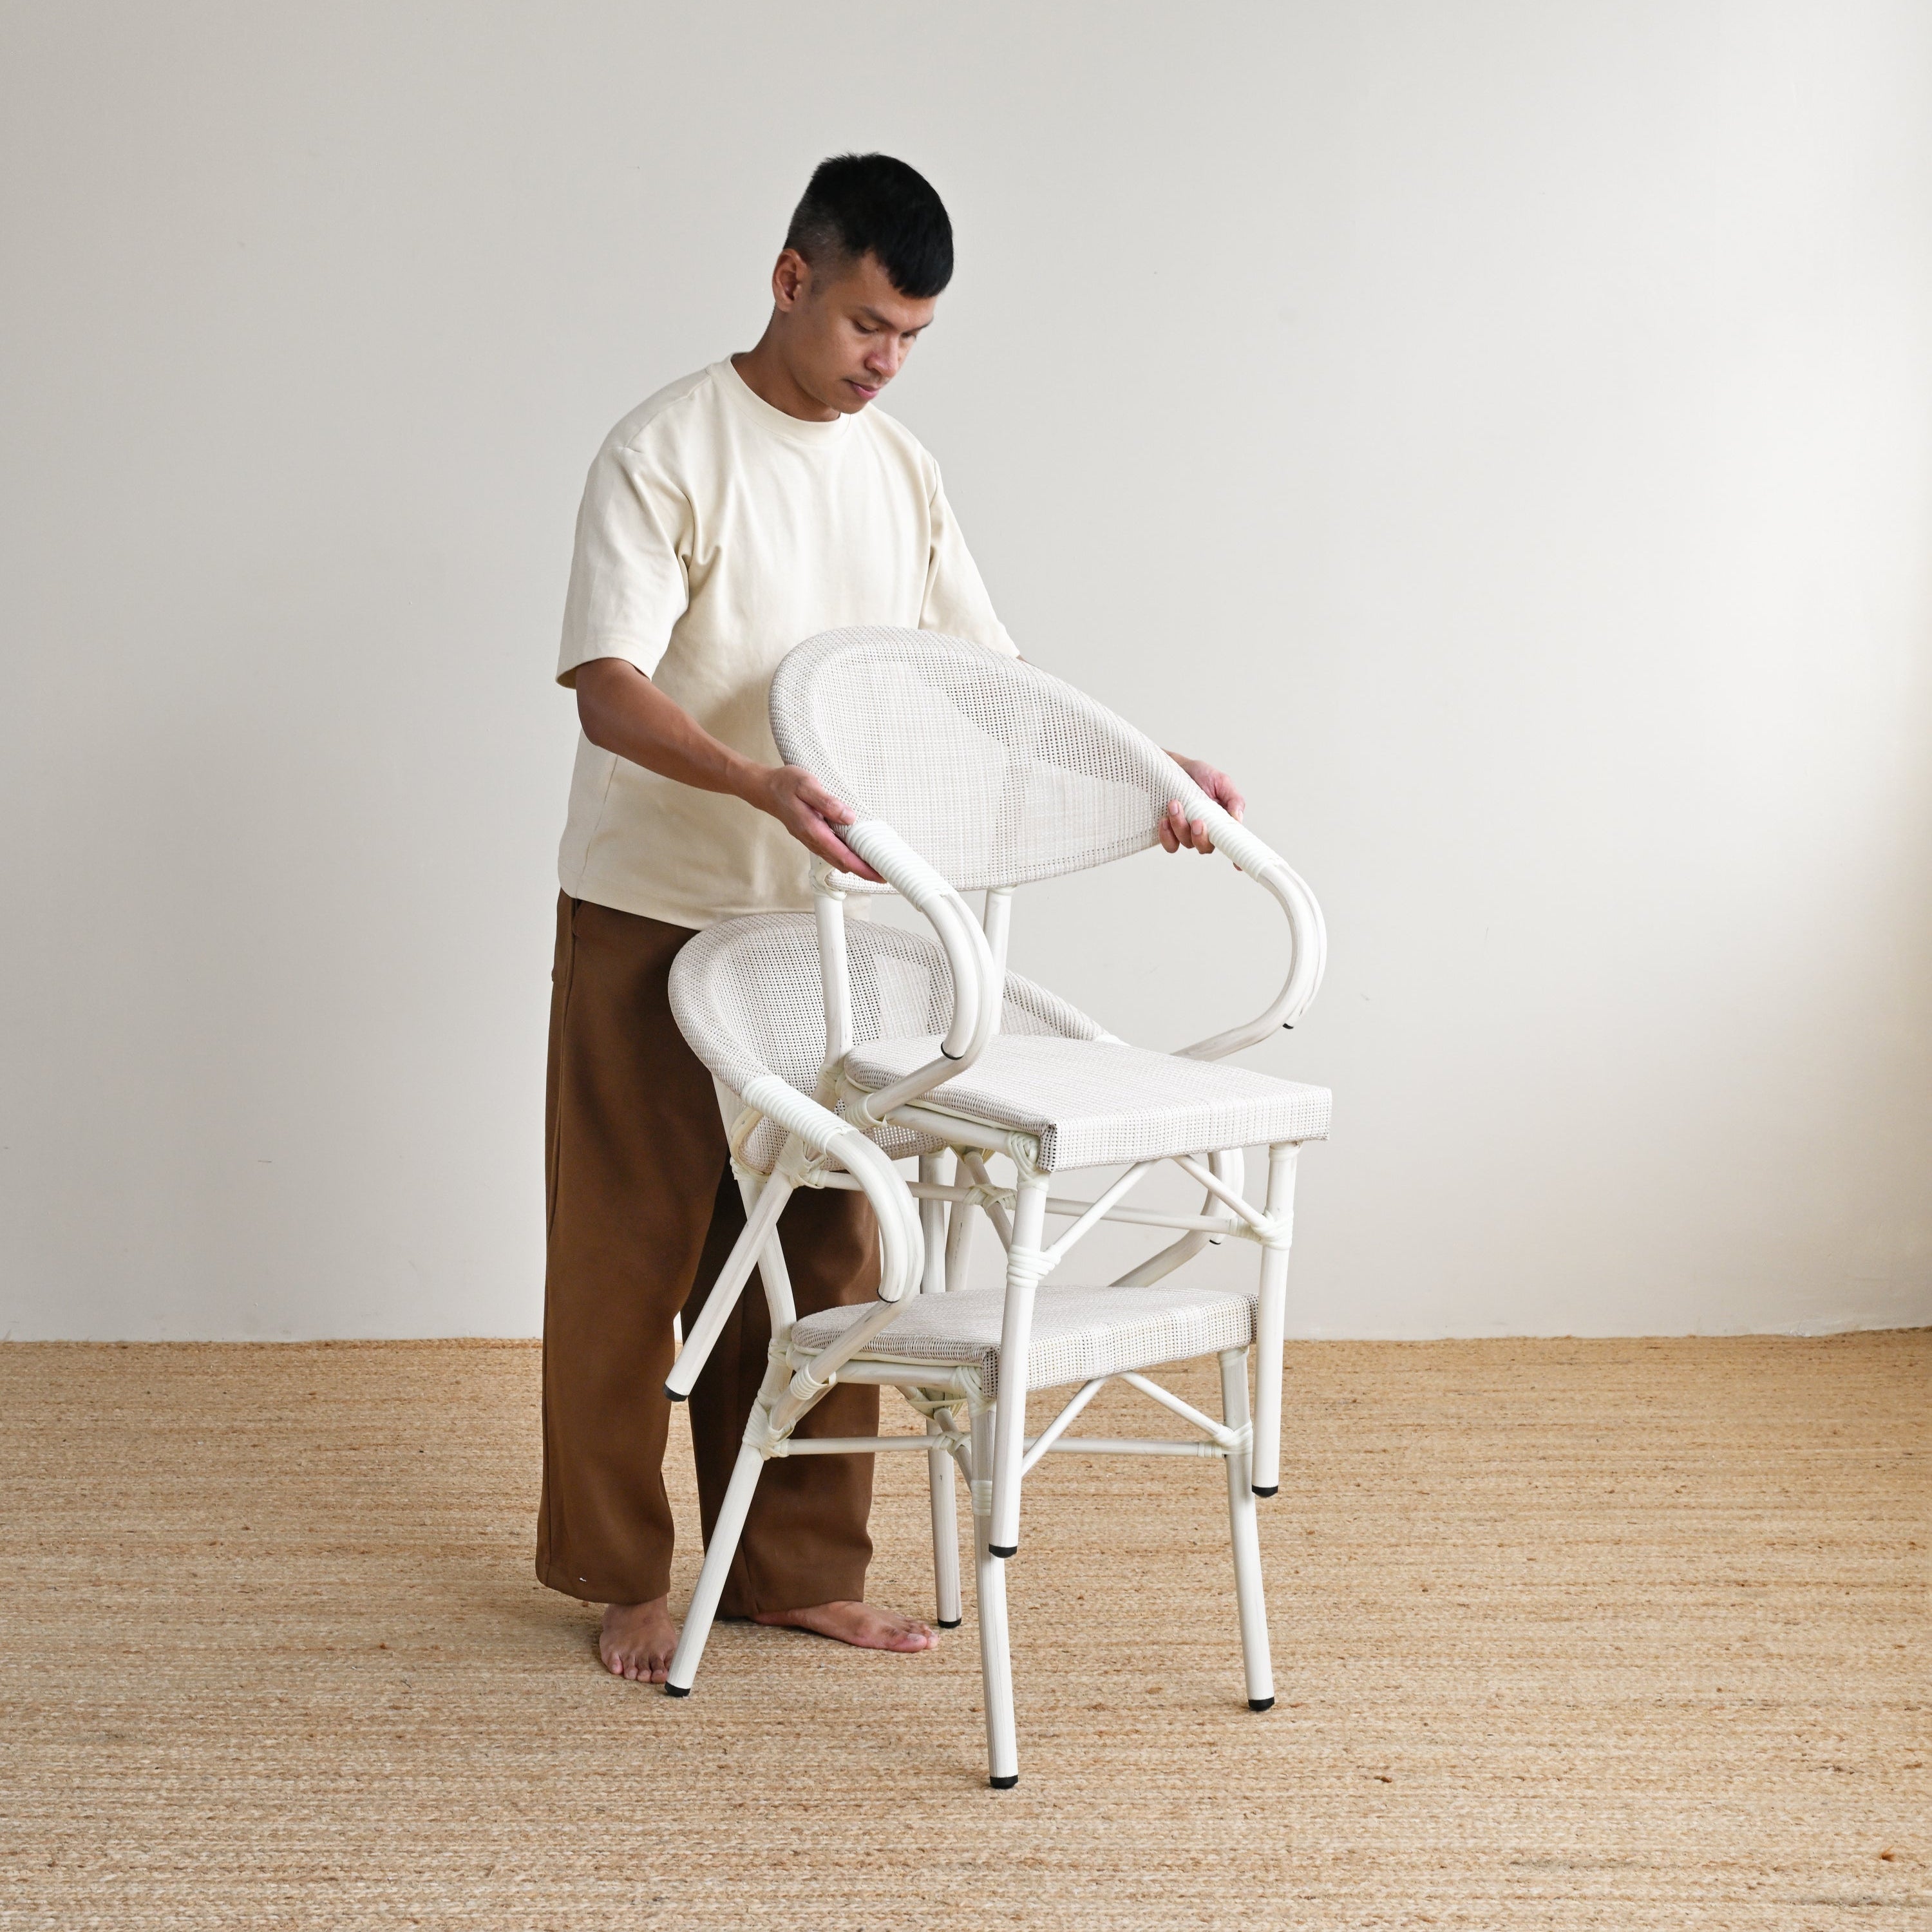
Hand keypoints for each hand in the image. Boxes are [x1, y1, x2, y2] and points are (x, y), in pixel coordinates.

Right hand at [750, 765, 883, 881]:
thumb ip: (827, 802)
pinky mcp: (811, 836)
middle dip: (863, 871)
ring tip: (874, 864)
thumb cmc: (785, 784)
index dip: (863, 868)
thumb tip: (849, 817)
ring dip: (855, 865)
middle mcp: (812, 839)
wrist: (765, 789)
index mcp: (813, 830)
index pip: (843, 856)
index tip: (880, 875)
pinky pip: (831, 852)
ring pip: (837, 860)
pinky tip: (855, 851)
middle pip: (842, 863)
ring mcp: (811, 840)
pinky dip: (845, 856)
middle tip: (885, 873)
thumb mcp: (806, 785)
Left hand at [1159, 756, 1245, 854]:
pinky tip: (1164, 819)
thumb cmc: (1200, 775)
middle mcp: (1206, 832)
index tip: (1238, 866)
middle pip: (1206, 847)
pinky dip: (1166, 834)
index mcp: (1222, 823)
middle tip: (1197, 821)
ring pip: (1186, 843)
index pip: (1231, 844)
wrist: (1175, 768)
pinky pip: (1170, 845)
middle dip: (1201, 837)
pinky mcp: (1170, 833)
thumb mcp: (1221, 781)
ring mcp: (1187, 834)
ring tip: (1175, 805)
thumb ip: (1233, 799)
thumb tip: (1238, 819)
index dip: (1237, 859)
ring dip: (1180, 826)